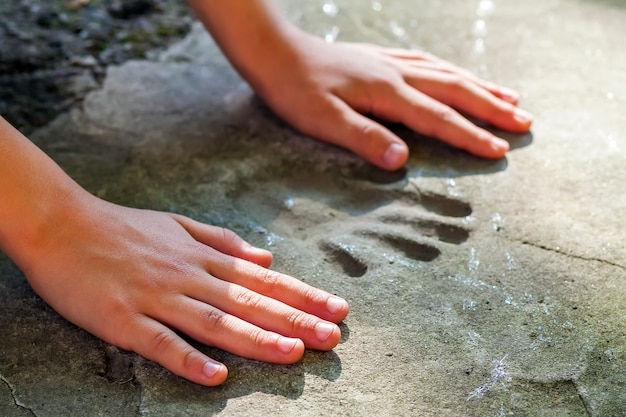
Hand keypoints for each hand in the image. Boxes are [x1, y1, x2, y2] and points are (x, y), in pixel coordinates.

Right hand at [23, 192, 348, 385]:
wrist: (61, 223)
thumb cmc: (123, 226)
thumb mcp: (179, 224)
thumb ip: (224, 242)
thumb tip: (266, 257)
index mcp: (203, 258)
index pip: (264, 279)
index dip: (303, 294)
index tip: (337, 308)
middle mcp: (189, 276)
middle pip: (249, 302)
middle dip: (294, 319)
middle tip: (332, 336)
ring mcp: (157, 297)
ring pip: (215, 321)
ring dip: (255, 338)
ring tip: (294, 353)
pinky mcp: (123, 319)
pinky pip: (160, 342)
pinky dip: (188, 359)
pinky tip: (216, 376)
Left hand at [253, 36, 532, 169]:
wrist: (273, 52)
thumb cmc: (294, 90)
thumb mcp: (323, 121)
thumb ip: (363, 139)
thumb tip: (402, 161)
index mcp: (386, 92)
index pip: (439, 118)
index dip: (470, 135)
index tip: (501, 151)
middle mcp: (395, 73)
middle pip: (455, 90)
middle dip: (492, 108)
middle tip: (526, 123)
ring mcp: (388, 61)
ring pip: (446, 72)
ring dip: (480, 86)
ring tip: (510, 97)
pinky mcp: (378, 57)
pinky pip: (427, 61)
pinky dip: (451, 70)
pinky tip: (457, 74)